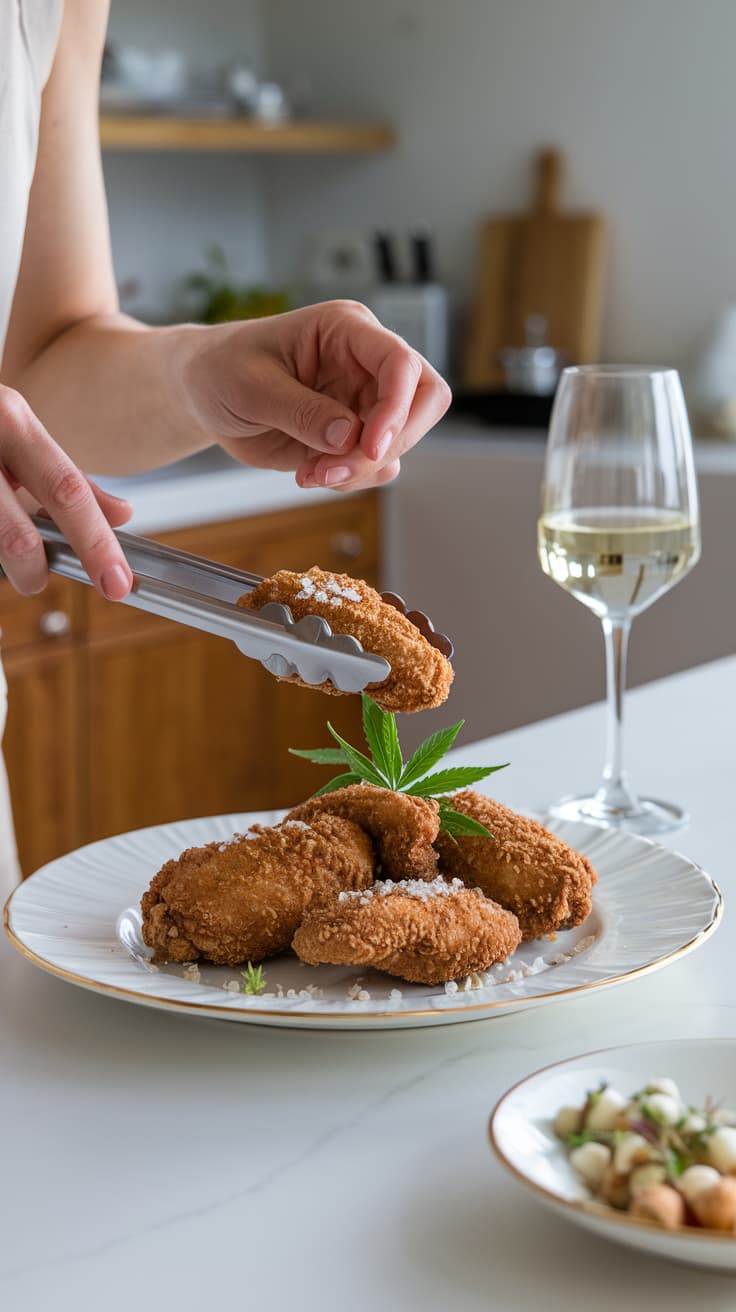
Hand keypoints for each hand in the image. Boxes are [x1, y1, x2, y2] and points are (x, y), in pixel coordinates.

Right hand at [0, 386, 132, 597]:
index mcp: (11, 419)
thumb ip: (67, 477)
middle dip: (33, 571)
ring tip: (5, 554)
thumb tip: (122, 515)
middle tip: (36, 580)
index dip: (96, 545)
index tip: (117, 584)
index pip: (66, 491)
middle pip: (17, 535)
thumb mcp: (17, 434)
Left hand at [179, 300, 451, 490]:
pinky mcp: (354, 435)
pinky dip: (350, 479)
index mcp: (346, 330)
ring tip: (308, 474)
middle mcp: (366, 363)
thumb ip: (300, 410)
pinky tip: (309, 473)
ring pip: (399, 441)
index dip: (397, 407)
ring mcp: (364, 400)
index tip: (370, 447)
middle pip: (424, 401)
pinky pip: (377, 465)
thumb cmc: (223, 369)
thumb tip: (348, 436)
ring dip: (360, 470)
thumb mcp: (251, 386)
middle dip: (389, 444)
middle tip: (336, 470)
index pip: (400, 362)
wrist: (204, 393)